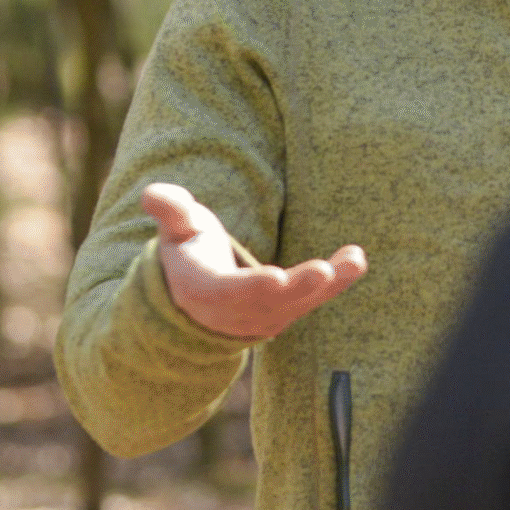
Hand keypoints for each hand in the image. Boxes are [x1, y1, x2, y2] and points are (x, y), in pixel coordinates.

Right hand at [141, 182, 367, 339]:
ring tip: (352, 262)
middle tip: (323, 271)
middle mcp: (236, 310)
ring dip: (329, 284)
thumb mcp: (176, 231)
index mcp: (204, 290)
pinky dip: (339, 281)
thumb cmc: (189, 252)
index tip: (276, 278)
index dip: (251, 287)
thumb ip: (170, 212)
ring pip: (299, 303)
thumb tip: (153, 194)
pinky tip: (357, 260)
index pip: (227, 293)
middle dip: (298, 288)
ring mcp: (266, 315)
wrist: (199, 300)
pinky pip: (316, 298)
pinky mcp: (290, 310)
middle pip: (270, 302)